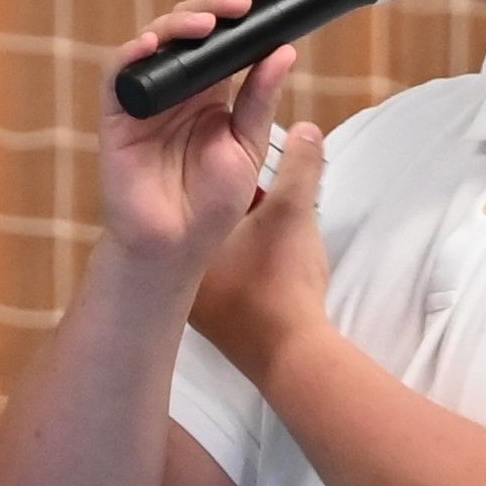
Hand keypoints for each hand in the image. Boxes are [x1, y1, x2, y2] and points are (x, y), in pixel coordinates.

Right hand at [99, 0, 300, 282]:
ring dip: (181, 24)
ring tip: (210, 23)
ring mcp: (146, 96)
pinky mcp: (118, 113)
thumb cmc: (211, 205)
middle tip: (242, 2)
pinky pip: (119, 73)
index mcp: (211, 90)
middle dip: (215, 5)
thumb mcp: (248, 146)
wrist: (177, 246)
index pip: (225, 35)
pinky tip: (152, 43)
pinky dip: (133, 53)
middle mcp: (178, 85)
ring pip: (156, 39)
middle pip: (191, 27)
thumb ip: (260, 99)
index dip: (241, 5)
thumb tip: (284, 49)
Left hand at [186, 119, 331, 397]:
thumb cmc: (281, 286)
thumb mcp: (293, 213)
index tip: (235, 149)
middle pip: (202, 214)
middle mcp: (182, 270)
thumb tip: (304, 128)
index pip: (191, 189)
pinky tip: (267, 245)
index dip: (214, 164)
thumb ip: (299, 166)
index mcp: (186, 242)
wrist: (292, 356)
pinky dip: (247, 249)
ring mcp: (199, 298)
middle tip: (254, 175)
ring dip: (243, 222)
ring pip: (218, 242)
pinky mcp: (219, 314)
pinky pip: (229, 266)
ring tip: (264, 206)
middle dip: (230, 193)